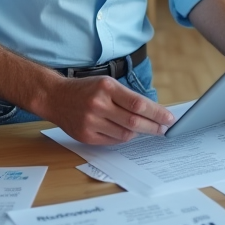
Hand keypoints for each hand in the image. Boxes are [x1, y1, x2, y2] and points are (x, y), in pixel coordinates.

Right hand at [42, 75, 174, 144]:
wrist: (55, 97)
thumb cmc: (86, 89)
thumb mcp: (106, 84)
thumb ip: (127, 97)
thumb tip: (153, 112)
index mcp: (106, 88)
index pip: (138, 104)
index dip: (157, 113)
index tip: (169, 118)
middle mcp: (98, 104)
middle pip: (134, 121)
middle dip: (153, 127)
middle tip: (164, 129)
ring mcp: (91, 122)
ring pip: (125, 133)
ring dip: (138, 133)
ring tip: (145, 129)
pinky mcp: (86, 136)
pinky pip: (113, 141)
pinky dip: (123, 137)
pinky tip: (126, 132)